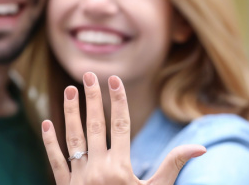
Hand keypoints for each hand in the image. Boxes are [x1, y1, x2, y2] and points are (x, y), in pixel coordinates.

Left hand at [41, 72, 205, 184]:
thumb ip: (173, 166)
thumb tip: (201, 147)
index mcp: (121, 169)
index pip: (119, 125)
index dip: (118, 101)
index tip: (115, 79)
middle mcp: (97, 170)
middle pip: (95, 125)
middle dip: (92, 98)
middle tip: (88, 74)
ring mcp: (79, 179)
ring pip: (73, 138)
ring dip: (70, 112)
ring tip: (69, 90)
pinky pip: (56, 161)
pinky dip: (50, 142)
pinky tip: (47, 123)